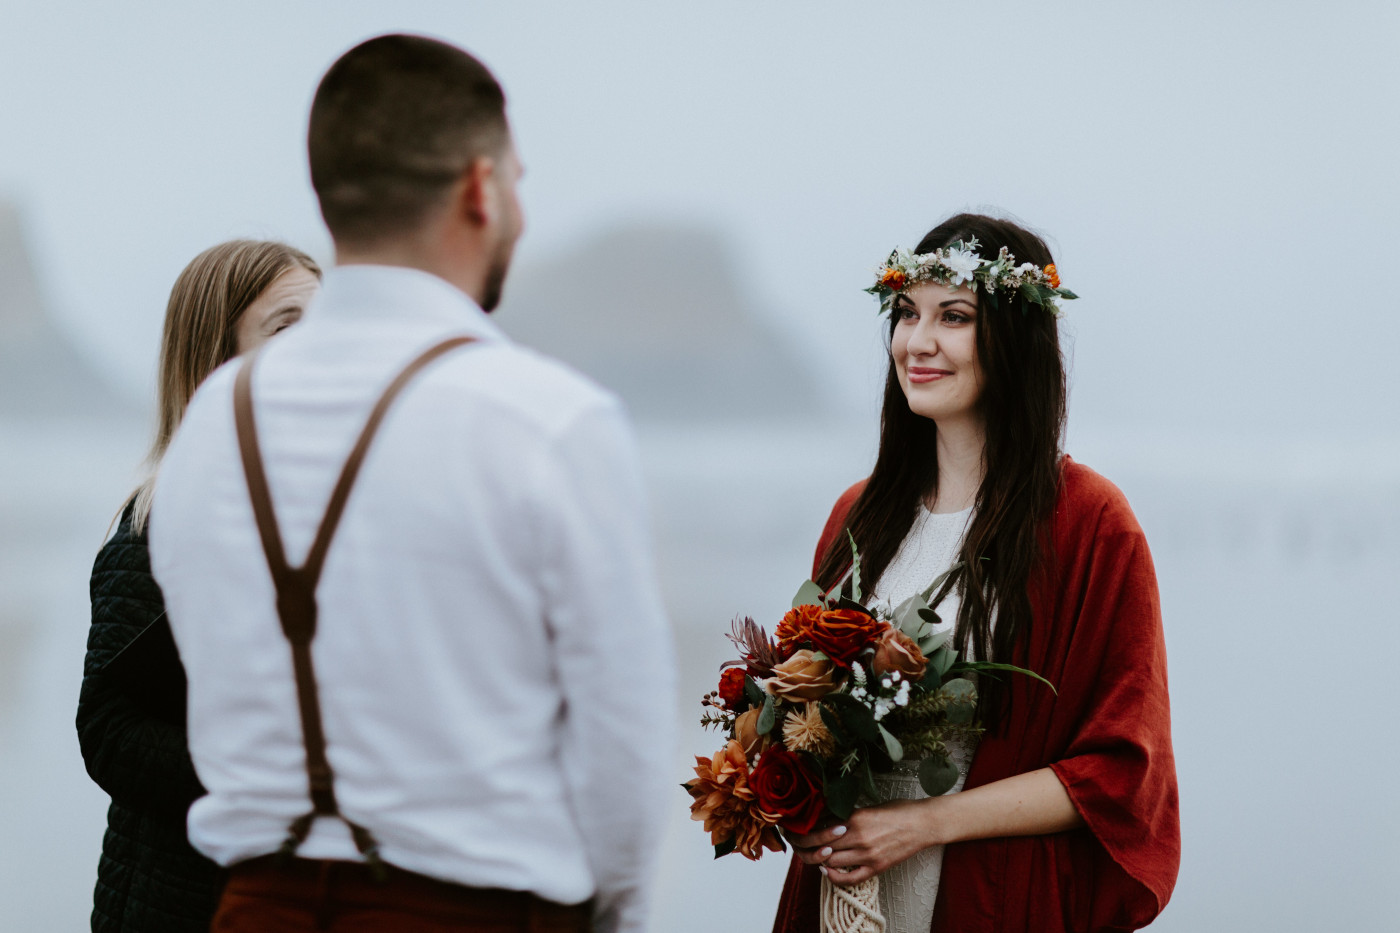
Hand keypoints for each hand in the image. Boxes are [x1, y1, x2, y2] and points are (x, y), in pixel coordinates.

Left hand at [787, 798, 946, 886]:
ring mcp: (868, 854)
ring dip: (820, 859)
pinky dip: (834, 877)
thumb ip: (847, 814)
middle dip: (808, 845)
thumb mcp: (868, 806)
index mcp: (855, 817)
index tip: (801, 829)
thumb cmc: (898, 811)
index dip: (808, 830)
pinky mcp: (877, 867)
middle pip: (822, 846)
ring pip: (832, 862)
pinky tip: (827, 871)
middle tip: (801, 843)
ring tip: (815, 854)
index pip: (821, 827)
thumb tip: (826, 818)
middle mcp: (859, 837)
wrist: (923, 823)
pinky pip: (850, 878)